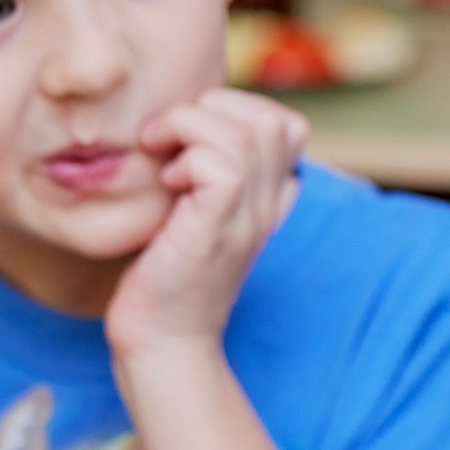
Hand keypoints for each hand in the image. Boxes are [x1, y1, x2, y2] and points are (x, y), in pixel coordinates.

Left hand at [105, 90, 307, 359]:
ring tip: (162, 153)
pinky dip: (188, 155)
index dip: (238, 112)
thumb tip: (179, 130)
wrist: (162, 343)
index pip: (287, 126)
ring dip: (193, 125)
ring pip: (250, 133)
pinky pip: (225, 164)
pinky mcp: (219, 229)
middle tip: (168, 138)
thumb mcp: (191, 216)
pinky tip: (166, 182)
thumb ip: (203, 178)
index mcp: (267, 198)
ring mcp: (249, 217)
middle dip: (213, 107)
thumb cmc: (163, 279)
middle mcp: (268, 205)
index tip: (189, 139)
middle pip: (275, 119)